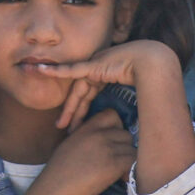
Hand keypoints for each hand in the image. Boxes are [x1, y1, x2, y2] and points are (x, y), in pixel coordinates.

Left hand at [36, 39, 181, 129]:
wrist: (153, 64)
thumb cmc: (149, 78)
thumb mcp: (136, 94)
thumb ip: (129, 104)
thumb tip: (137, 127)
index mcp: (106, 75)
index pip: (90, 94)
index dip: (82, 110)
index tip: (76, 127)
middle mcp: (98, 69)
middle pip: (81, 95)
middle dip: (73, 113)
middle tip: (63, 130)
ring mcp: (95, 66)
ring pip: (77, 91)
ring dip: (69, 108)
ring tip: (60, 125)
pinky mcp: (92, 65)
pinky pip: (70, 70)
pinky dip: (56, 71)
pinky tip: (41, 70)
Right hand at [40, 110, 138, 194]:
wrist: (55, 188)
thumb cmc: (59, 171)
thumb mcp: (71, 143)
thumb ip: (88, 137)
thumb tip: (106, 139)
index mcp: (87, 127)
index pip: (112, 115)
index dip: (116, 127)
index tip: (111, 140)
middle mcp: (99, 134)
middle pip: (125, 134)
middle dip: (123, 147)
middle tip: (115, 160)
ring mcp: (108, 148)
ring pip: (131, 148)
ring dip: (127, 160)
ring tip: (118, 171)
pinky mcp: (114, 164)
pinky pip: (133, 161)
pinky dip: (130, 170)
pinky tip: (121, 178)